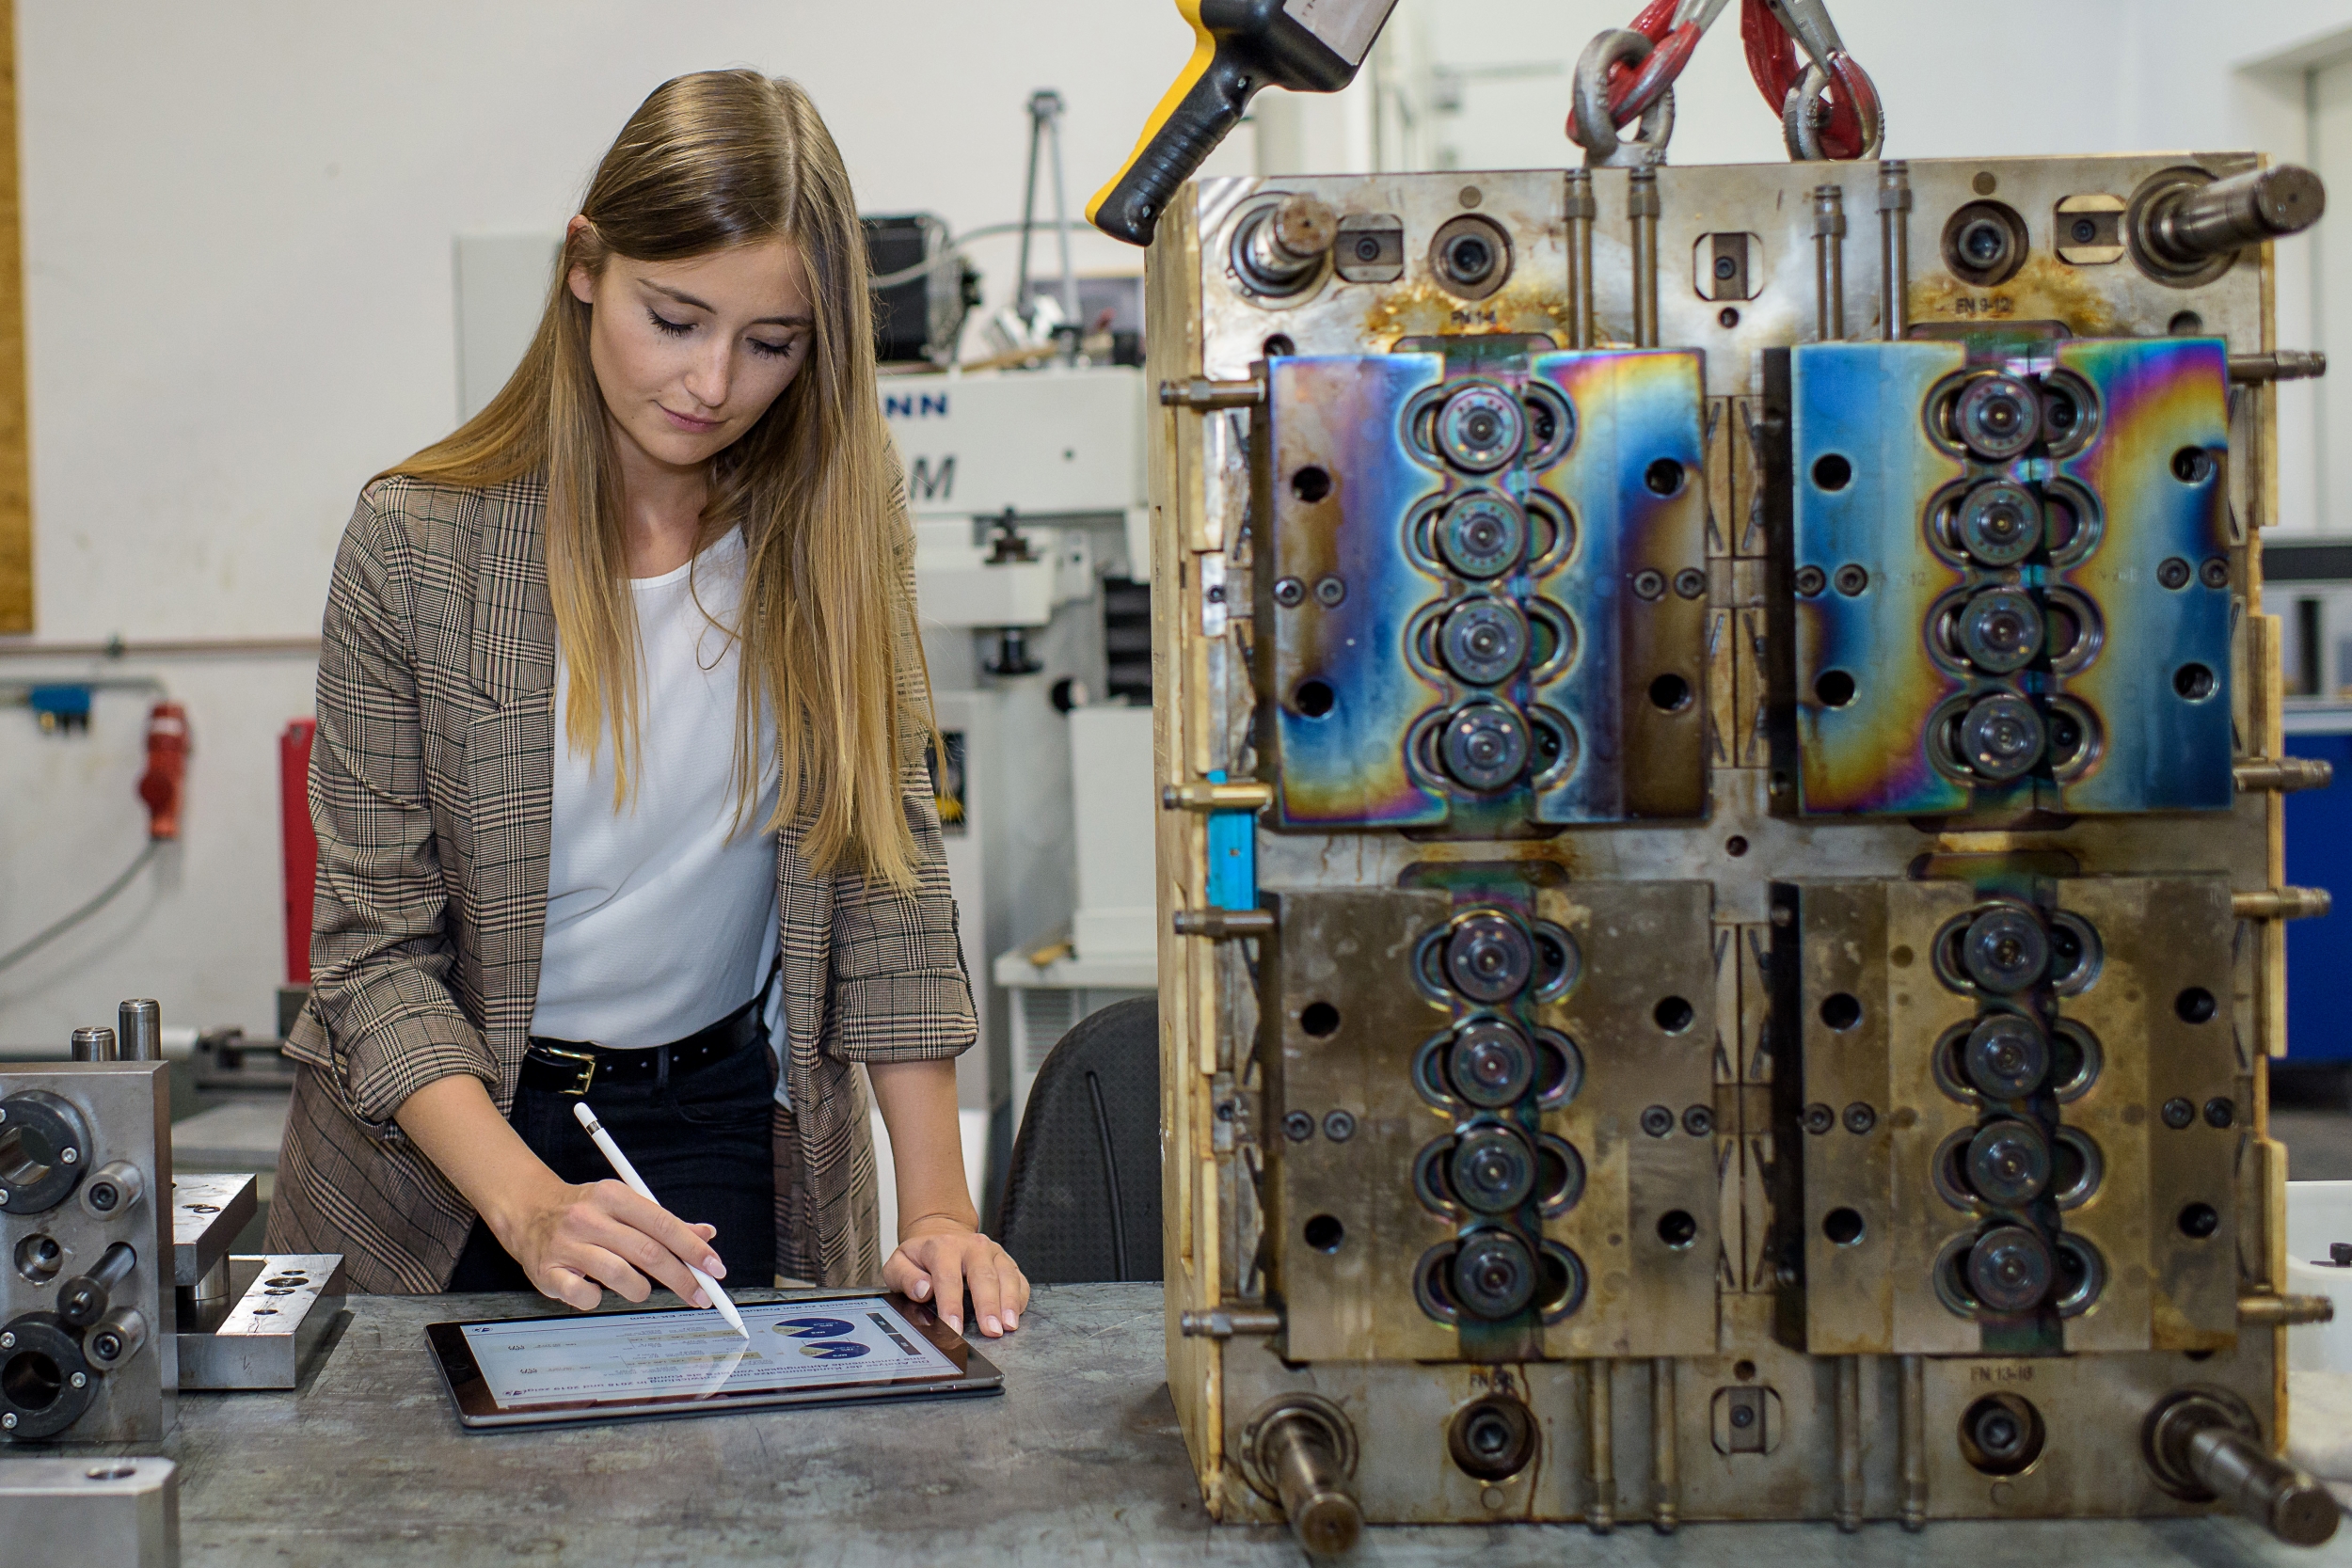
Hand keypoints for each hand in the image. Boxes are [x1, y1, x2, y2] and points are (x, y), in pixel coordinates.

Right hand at [488, 1172, 726, 1311]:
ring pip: (620, 1277)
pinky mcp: (548, 1273)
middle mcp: (589, 1218)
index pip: (663, 1223)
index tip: (715, 1268)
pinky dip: (598, 1299)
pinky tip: (596, 1288)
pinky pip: (585, 1297)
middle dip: (681, 1279)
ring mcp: (566, 1246)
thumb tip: (707, 1234)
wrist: (527, 1211)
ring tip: (639, 1288)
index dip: (693, 1248)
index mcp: (613, 1195)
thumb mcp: (625, 1204)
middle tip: (701, 1296)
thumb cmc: (585, 1210)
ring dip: (641, 1290)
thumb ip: (665, 1222)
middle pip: (647, 1253)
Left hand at [883, 1217, 1029, 1337]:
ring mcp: (993, 1252)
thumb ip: (905, 1277)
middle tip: (991, 1331)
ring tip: (1008, 1326)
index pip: (948, 1278)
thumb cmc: (921, 1257)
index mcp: (943, 1247)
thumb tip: (923, 1290)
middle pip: (983, 1276)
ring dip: (1009, 1302)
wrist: (941, 1233)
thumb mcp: (899, 1264)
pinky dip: (1020, 1298)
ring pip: (1006, 1275)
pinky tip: (1015, 1316)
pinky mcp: (1006, 1261)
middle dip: (988, 1306)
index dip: (952, 1305)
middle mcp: (972, 1246)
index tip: (954, 1329)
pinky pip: (1019, 1278)